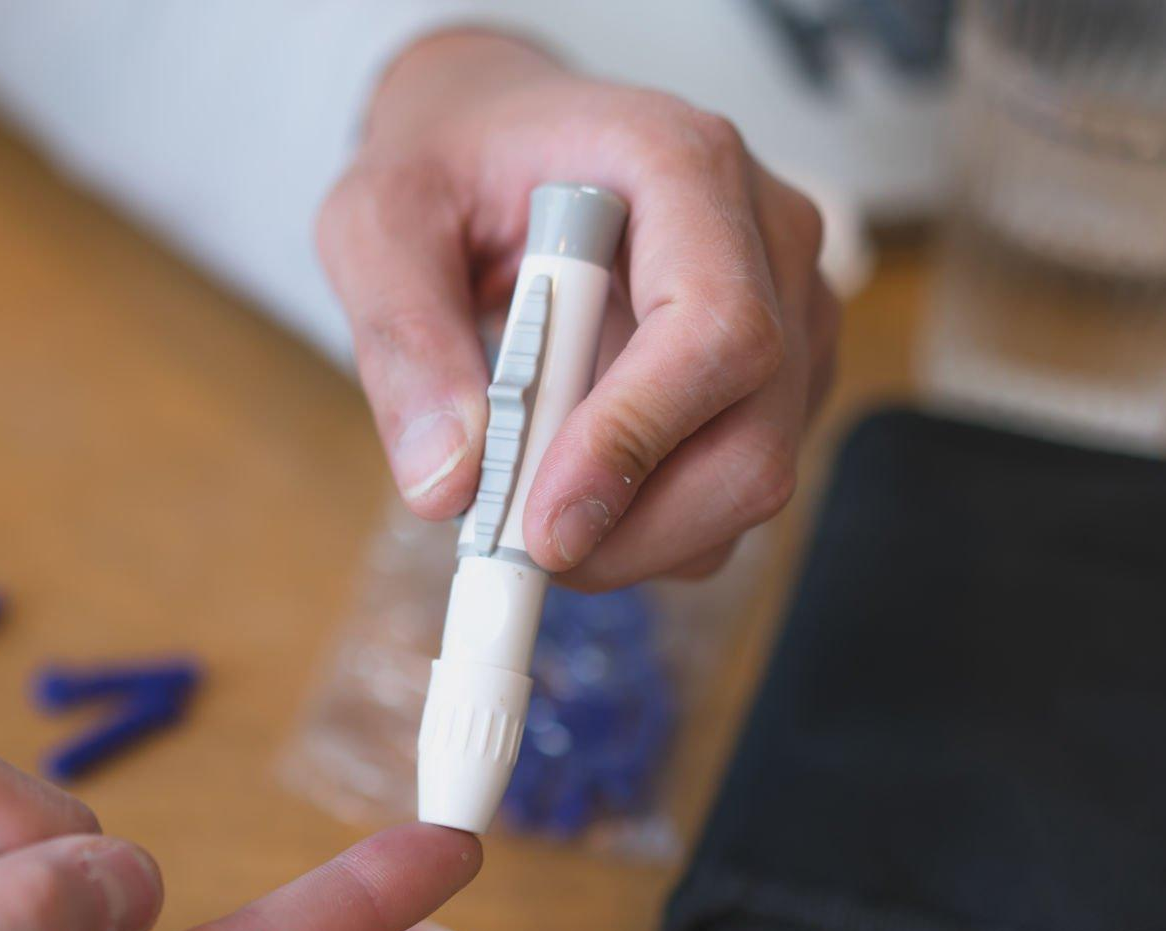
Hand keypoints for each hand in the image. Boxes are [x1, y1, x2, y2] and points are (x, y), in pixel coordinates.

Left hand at [320, 30, 838, 586]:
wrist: (497, 145)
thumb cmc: (449, 166)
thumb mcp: (377, 221)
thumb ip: (402, 339)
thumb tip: (447, 480)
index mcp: (684, 166)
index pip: (714, 328)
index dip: (633, 441)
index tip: (543, 522)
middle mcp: (765, 238)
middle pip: (755, 437)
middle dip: (632, 528)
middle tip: (517, 549)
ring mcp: (788, 314)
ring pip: (749, 483)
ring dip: (632, 537)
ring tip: (524, 500)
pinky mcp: (775, 380)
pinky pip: (728, 493)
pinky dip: (644, 526)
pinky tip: (569, 481)